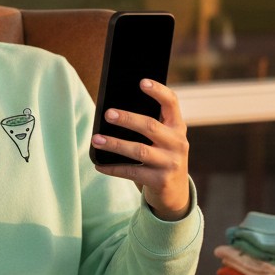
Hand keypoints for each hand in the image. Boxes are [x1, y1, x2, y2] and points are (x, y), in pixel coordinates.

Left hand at [90, 80, 190, 220]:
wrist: (175, 192)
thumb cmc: (161, 156)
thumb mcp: (163, 139)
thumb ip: (150, 125)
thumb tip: (112, 113)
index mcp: (177, 127)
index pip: (172, 103)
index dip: (158, 91)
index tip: (142, 82)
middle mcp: (178, 143)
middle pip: (150, 126)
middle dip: (127, 119)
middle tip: (107, 114)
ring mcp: (171, 163)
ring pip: (139, 150)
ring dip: (115, 144)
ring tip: (96, 139)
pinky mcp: (160, 181)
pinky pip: (132, 172)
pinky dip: (113, 168)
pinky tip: (99, 165)